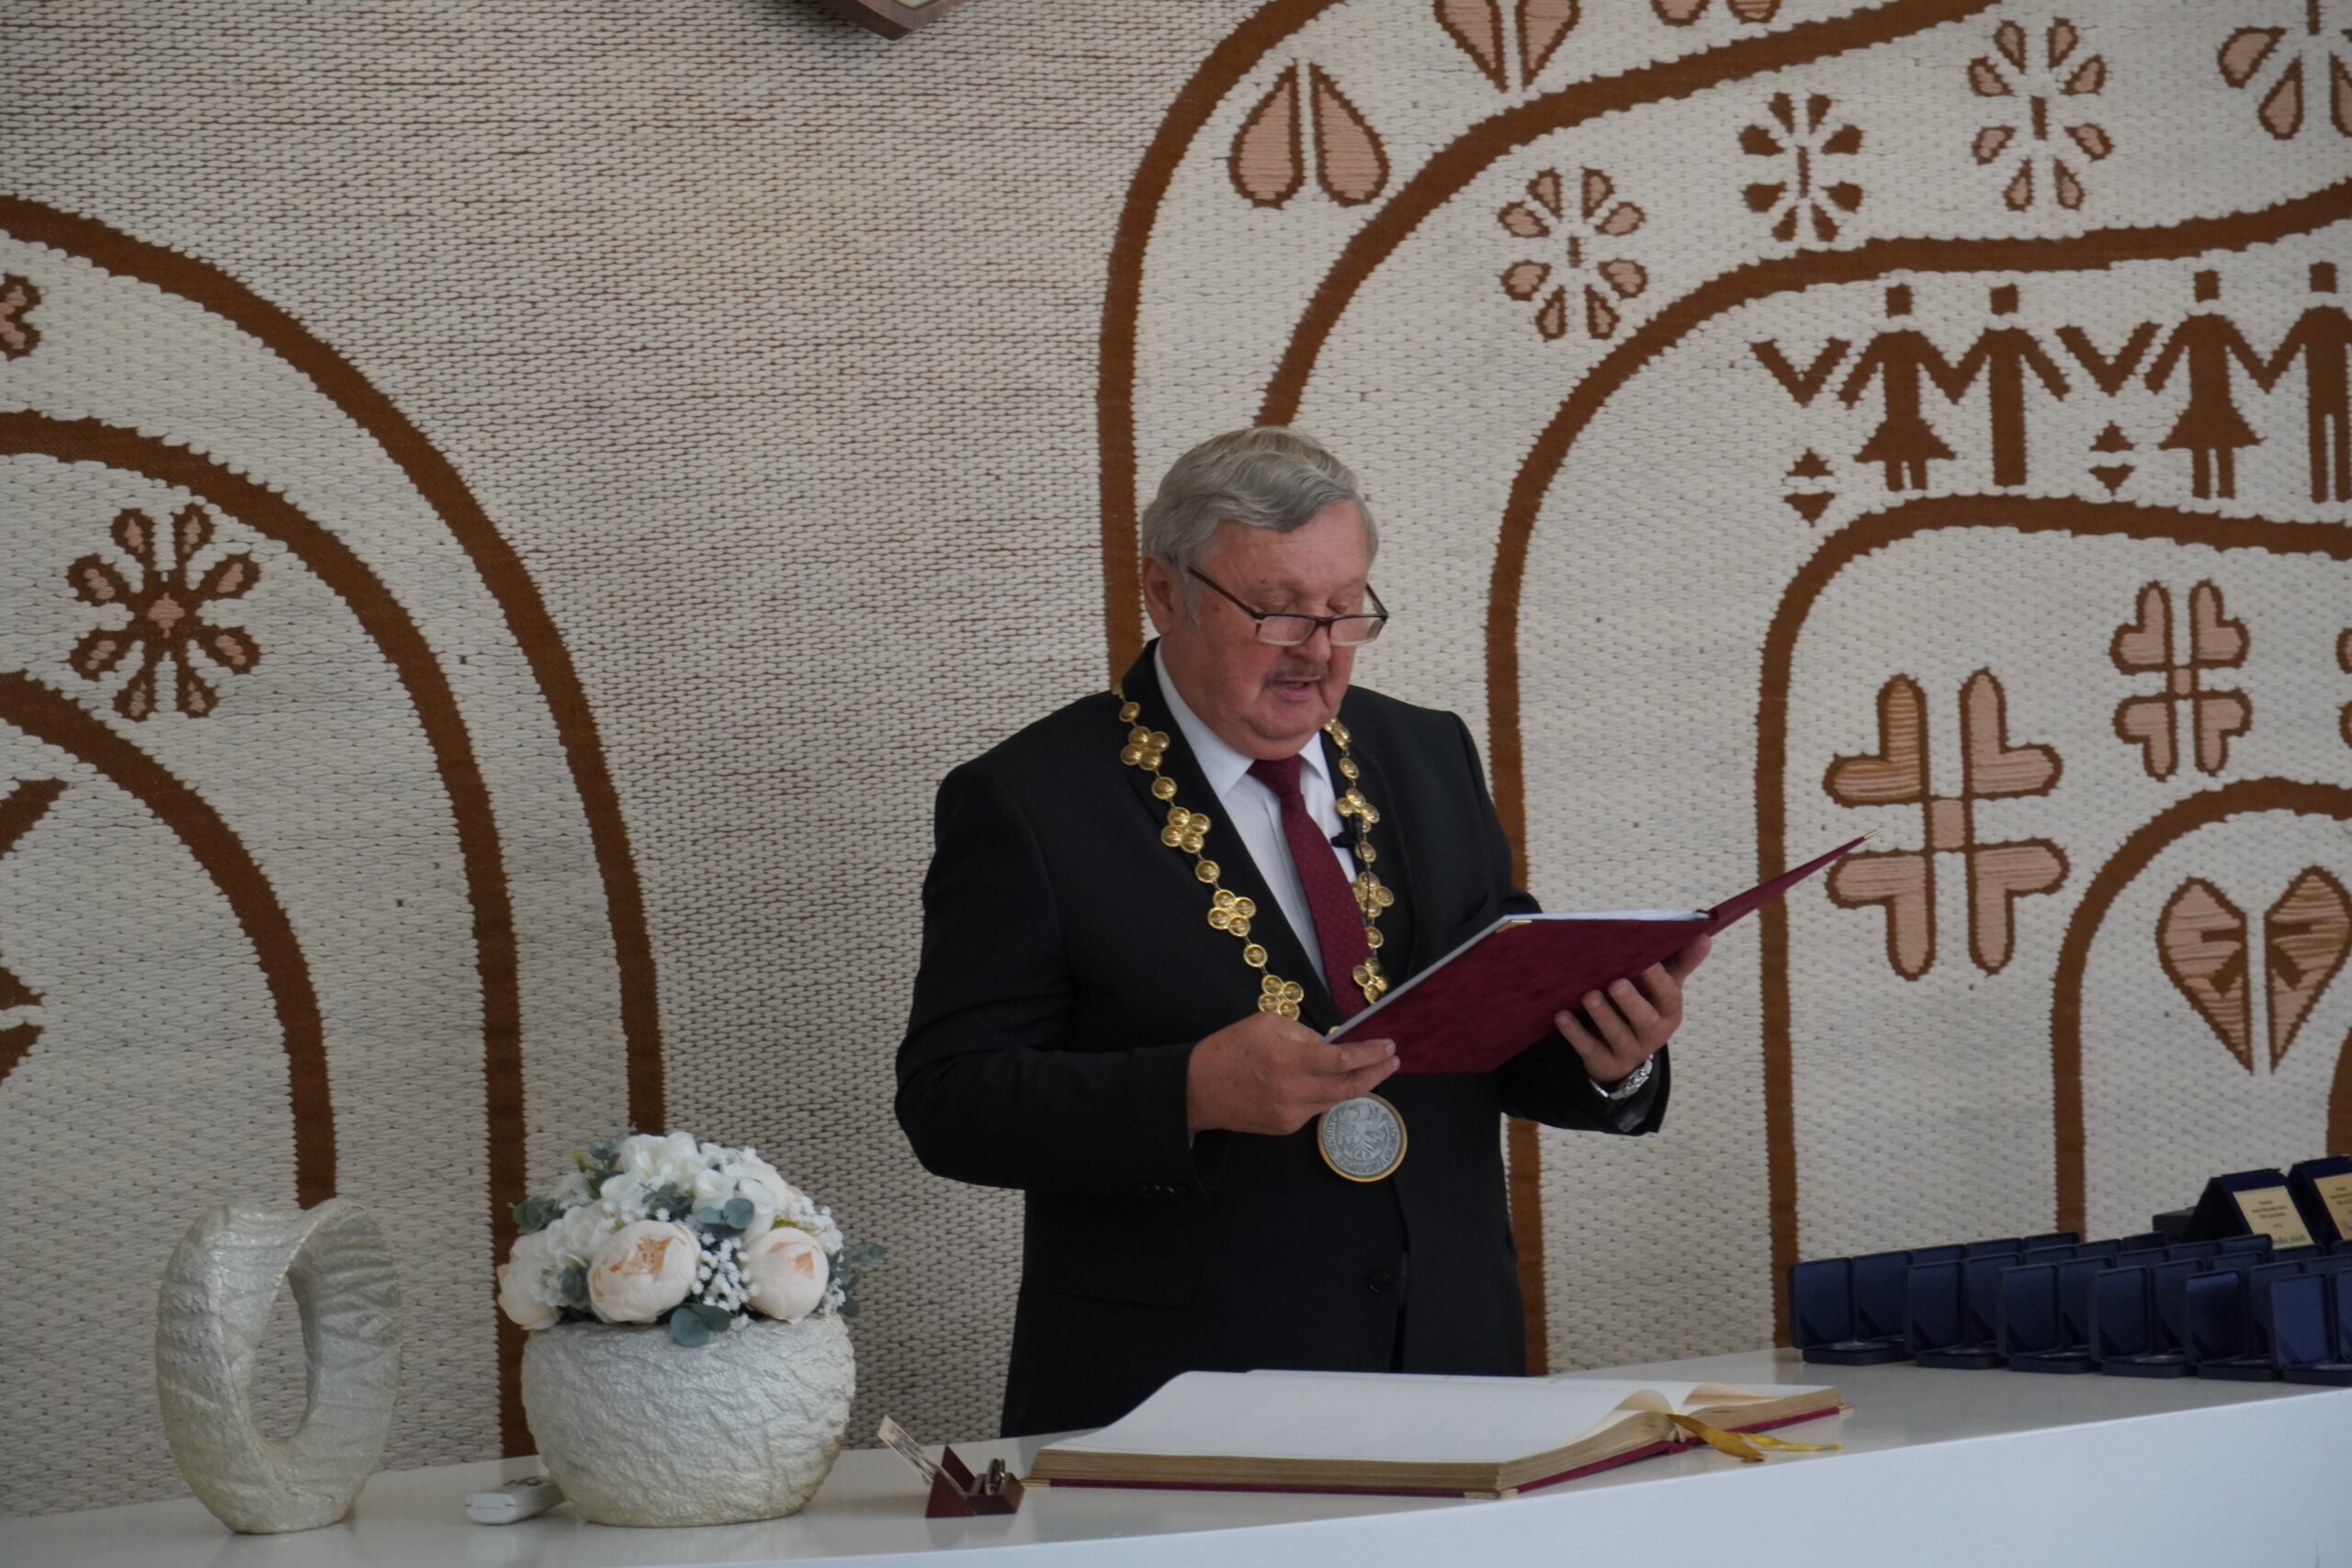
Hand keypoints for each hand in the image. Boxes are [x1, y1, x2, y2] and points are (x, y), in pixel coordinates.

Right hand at [1185, 1011, 1398, 1135]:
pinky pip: (1314, 1108)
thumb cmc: (1229, 1049)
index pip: (1342, 1059)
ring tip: (1368, 1070)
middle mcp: (1294, 1090)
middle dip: (1376, 1074)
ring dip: (1354, 1085)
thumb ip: (1302, 1033)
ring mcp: (1291, 1113)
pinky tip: (1325, 1083)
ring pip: (1334, 1100)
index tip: (1389, 1046)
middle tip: (1392, 1061)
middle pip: (1349, 1087)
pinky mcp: (1285, 1127)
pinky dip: (1325, 1094)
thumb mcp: (1264, 1023)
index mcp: (1288, 1058)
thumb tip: (1329, 1044)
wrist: (1196, 1090)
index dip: (1370, 1054)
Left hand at [1553, 934, 1709, 1086]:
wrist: (1622, 1053)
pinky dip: (1575, 1033)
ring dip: (1603, 1015)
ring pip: (1618, 1035)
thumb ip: (1679, 962)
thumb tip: (1705, 935)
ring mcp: (1630, 1050)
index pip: (1668, 995)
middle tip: (1615, 983)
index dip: (1658, 981)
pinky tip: (1562, 1016)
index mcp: (1669, 1011)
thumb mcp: (1662, 987)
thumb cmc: (1644, 1007)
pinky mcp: (1605, 1061)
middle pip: (1645, 1019)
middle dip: (1631, 1002)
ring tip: (1589, 996)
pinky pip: (1590, 1049)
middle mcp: (1653, 1033)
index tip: (1647, 963)